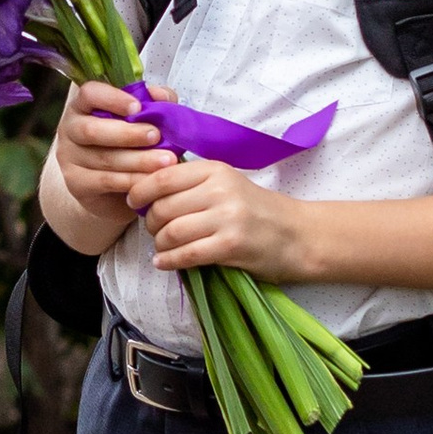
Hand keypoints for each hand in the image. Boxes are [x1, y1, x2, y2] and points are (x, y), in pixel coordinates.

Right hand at [52, 77, 162, 208]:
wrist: (110, 187)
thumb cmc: (126, 143)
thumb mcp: (139, 118)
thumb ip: (152, 103)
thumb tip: (162, 96)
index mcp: (83, 105)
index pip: (89, 94)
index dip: (113, 99)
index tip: (138, 107)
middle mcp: (70, 129)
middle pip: (92, 129)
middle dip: (128, 133)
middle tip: (156, 136)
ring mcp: (69, 158)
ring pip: (103, 158)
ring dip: (138, 160)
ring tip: (165, 160)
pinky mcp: (76, 184)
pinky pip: (106, 181)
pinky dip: (131, 180)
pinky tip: (151, 179)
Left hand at [130, 154, 312, 282]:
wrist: (298, 236)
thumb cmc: (258, 211)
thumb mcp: (227, 184)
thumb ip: (193, 184)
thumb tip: (146, 189)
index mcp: (216, 170)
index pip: (163, 176)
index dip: (140, 191)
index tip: (134, 202)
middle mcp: (220, 190)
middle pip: (163, 207)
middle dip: (150, 224)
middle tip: (154, 232)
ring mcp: (227, 217)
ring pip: (171, 232)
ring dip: (159, 244)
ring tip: (162, 249)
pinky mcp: (231, 245)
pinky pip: (186, 254)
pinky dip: (169, 261)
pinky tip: (164, 263)